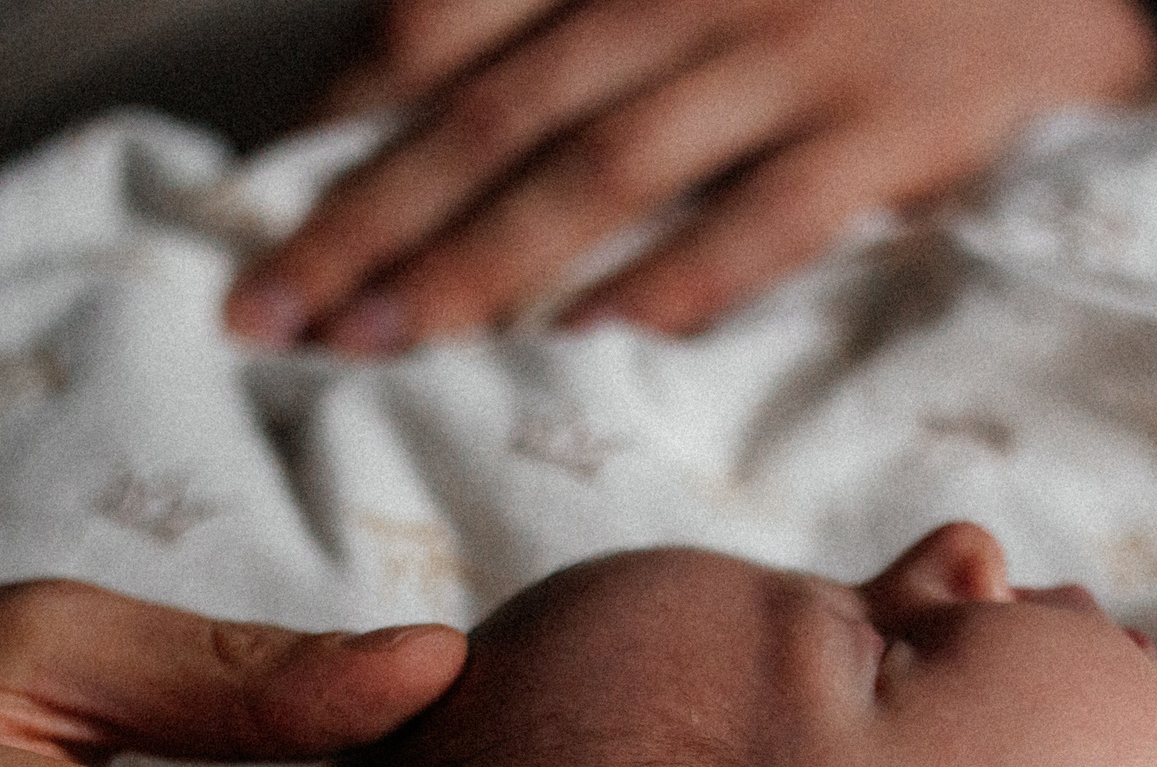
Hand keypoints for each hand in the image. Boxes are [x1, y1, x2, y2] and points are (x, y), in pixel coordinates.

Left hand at [224, 0, 1156, 348]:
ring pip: (607, 166)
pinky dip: (681, 278)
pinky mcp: (898, 124)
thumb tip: (413, 111)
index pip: (456, 21)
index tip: (258, 203)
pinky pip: (771, 214)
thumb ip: (592, 24)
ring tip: (382, 345)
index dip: (350, 111)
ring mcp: (799, 52)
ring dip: (484, 262)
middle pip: (499, 110)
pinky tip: (594, 343)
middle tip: (269, 315)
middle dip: (370, 217)